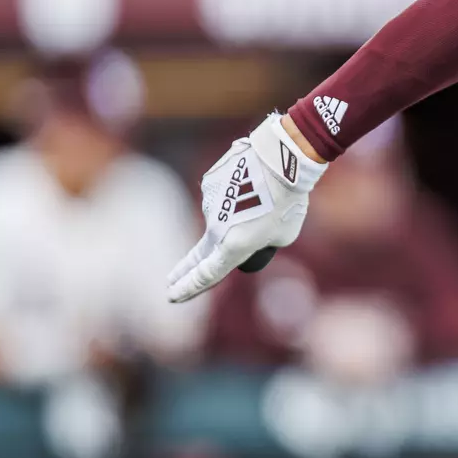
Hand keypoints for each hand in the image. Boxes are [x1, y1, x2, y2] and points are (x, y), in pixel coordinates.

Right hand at [166, 113, 326, 302]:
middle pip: (201, 253)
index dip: (189, 287)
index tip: (172, 296)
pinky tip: (254, 181)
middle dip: (185, 270)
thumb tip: (247, 233)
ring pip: (223, 215)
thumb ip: (262, 242)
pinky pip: (224, 193)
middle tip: (170, 281)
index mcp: (234, 246)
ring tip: (266, 199)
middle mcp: (216, 228)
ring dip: (239, 212)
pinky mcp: (209, 183)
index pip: (208, 274)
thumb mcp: (283, 235)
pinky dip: (236, 191)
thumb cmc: (288, 201)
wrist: (280, 161)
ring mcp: (209, 204)